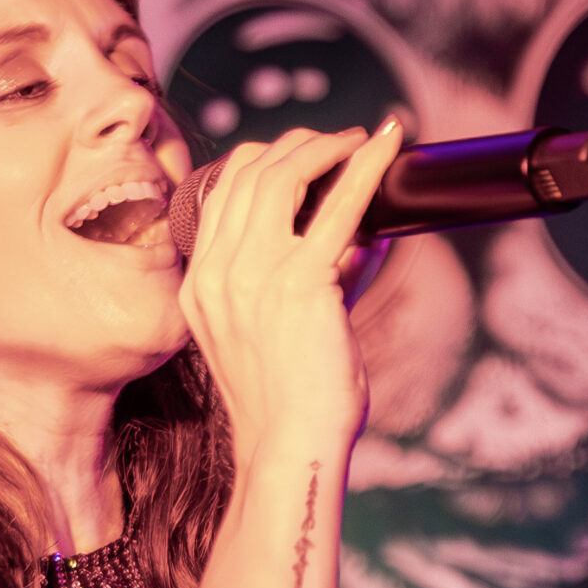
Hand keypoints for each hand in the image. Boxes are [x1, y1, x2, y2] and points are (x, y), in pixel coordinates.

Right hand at [176, 118, 404, 456]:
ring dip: (323, 146)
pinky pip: (338, 206)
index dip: (260, 160)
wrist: (290, 447)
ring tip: (356, 141)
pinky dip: (365, 167)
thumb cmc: (291, 404)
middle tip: (336, 141)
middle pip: (248, 173)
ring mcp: (253, 275)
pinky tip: (385, 146)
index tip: (297, 154)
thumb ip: (309, 283)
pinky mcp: (301, 283)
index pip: (221, 193)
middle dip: (295, 144)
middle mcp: (218, 273)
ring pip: (281, 175)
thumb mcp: (274, 336)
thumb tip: (362, 241)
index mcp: (202, 286)